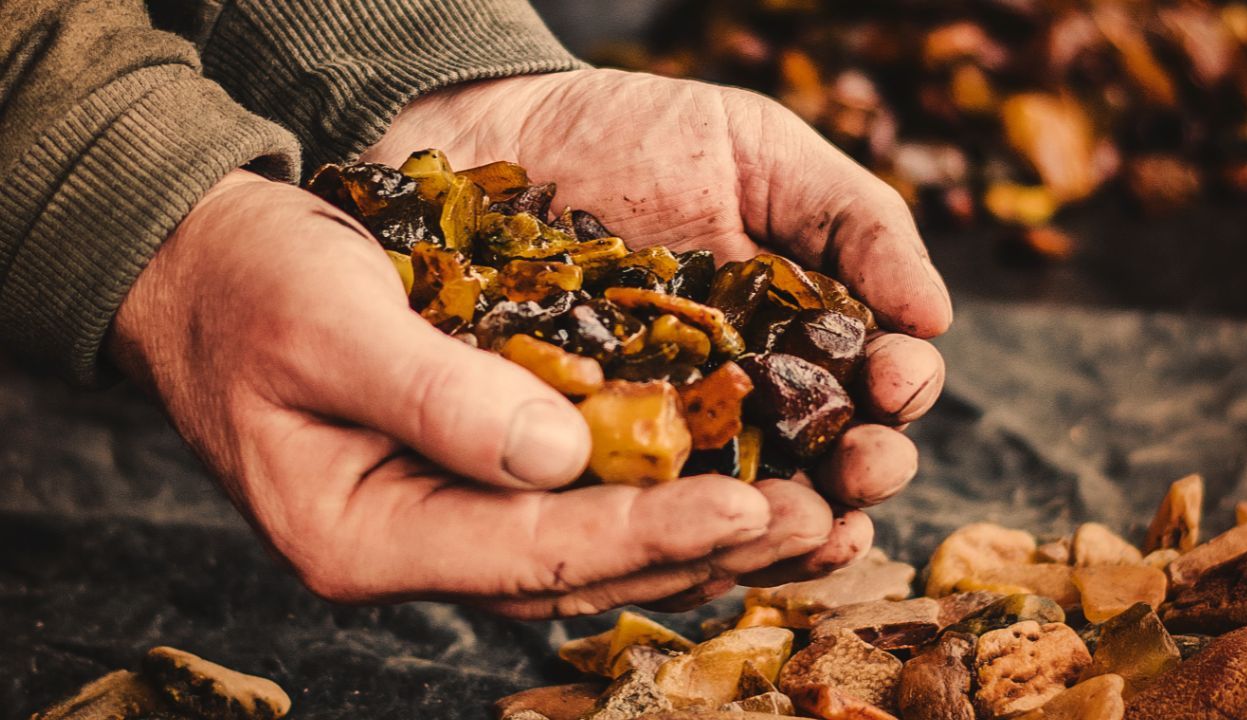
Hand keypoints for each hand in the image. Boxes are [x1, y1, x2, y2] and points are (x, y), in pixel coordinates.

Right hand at [107, 171, 874, 617]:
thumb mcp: (327, 324)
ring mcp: (449, 521)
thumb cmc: (249, 290)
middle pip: (579, 569)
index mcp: (365, 536)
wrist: (204, 270)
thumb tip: (561, 452)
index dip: (643, 532)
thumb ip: (436, 394)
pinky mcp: (476, 481)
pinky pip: (584, 508)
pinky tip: (736, 480)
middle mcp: (418, 549)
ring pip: (594, 551)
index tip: (747, 505)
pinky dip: (661, 499)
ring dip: (699, 534)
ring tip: (807, 510)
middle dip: (700, 546)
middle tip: (815, 517)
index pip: (529, 552)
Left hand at [365, 68, 950, 601]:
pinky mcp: (594, 454)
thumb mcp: (762, 154)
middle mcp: (748, 395)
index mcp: (800, 332)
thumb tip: (936, 316)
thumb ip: (855, 222)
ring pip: (747, 503)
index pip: (874, 384)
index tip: (896, 378)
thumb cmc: (641, 137)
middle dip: (861, 472)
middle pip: (826, 460)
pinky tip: (709, 536)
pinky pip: (645, 511)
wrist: (507, 135)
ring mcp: (671, 433)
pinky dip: (681, 533)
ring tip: (810, 521)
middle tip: (862, 466)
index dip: (901, 392)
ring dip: (790, 526)